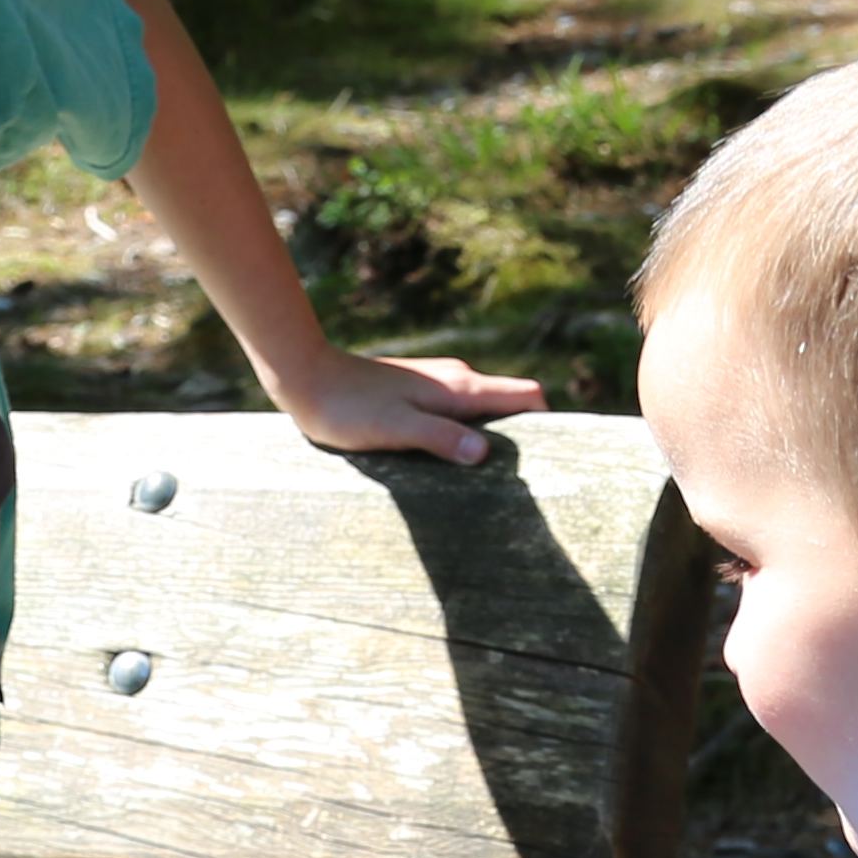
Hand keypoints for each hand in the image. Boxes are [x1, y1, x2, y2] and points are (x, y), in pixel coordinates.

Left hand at [274, 341, 545, 463]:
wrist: (307, 377)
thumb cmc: (348, 408)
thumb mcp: (397, 429)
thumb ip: (441, 438)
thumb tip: (485, 455)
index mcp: (461, 388)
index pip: (528, 395)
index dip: (547, 423)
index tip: (550, 458)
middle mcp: (457, 380)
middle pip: (510, 404)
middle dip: (523, 436)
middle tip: (521, 480)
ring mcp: (438, 385)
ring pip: (483, 410)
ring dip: (491, 437)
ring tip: (486, 478)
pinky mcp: (418, 394)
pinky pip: (457, 413)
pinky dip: (465, 434)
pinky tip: (449, 461)